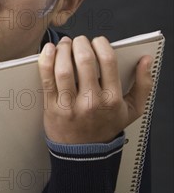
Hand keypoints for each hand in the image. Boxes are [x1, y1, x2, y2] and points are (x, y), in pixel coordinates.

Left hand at [38, 36, 152, 143]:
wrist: (83, 153)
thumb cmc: (105, 127)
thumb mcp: (132, 110)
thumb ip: (143, 84)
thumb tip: (146, 60)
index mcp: (112, 99)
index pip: (108, 61)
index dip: (101, 44)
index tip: (97, 40)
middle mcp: (91, 101)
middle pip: (84, 61)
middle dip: (81, 43)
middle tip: (79, 40)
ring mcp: (70, 105)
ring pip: (64, 68)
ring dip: (63, 49)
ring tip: (65, 44)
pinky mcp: (52, 107)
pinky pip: (46, 79)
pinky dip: (46, 61)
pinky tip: (48, 51)